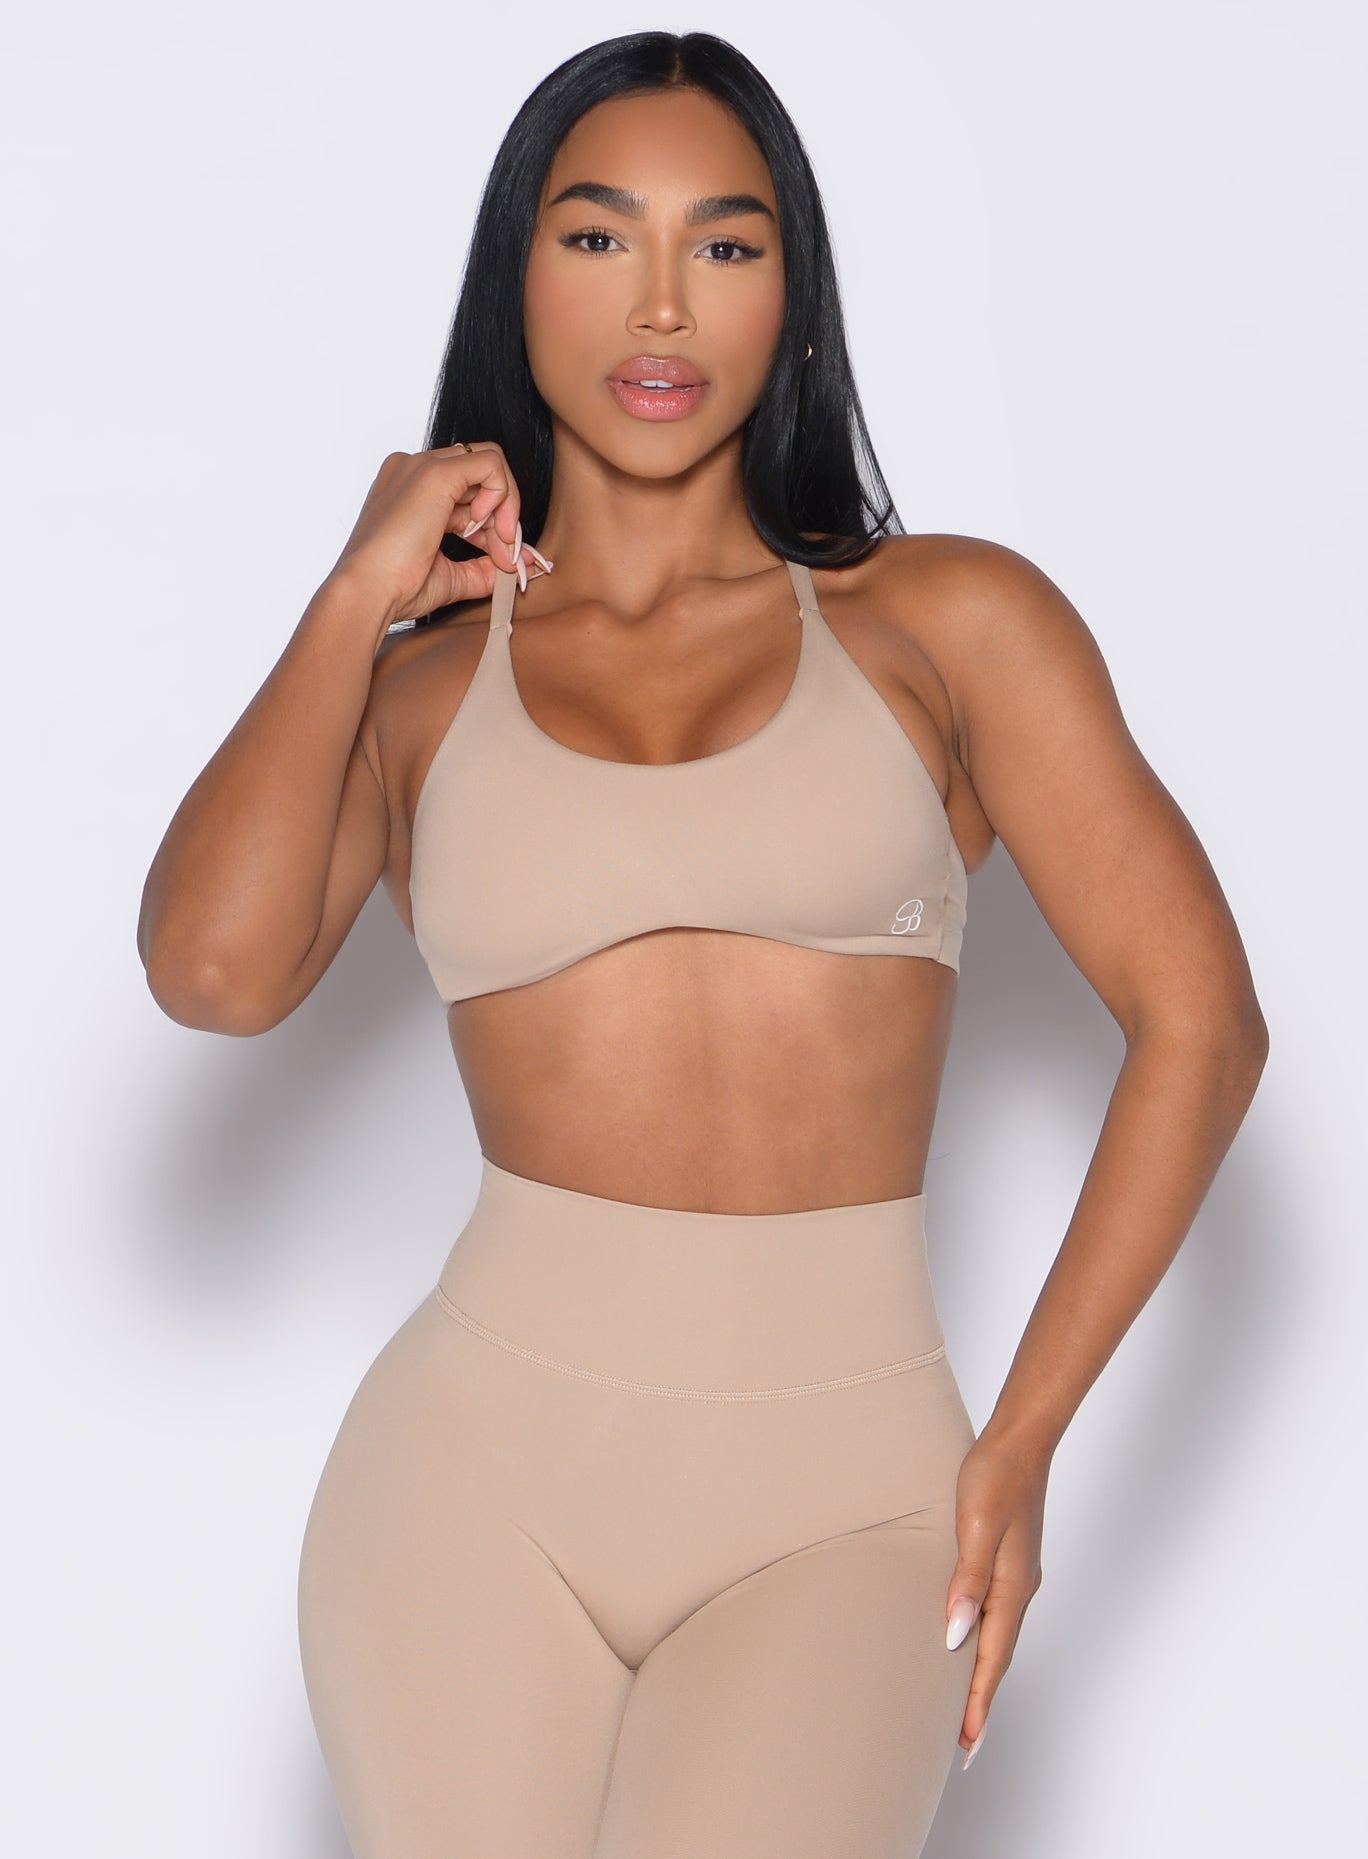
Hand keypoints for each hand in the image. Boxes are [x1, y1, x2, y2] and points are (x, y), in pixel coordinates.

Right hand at [322, 441, 550, 640]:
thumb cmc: (394, 587)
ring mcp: (422, 467)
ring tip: (499, 548)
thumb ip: (482, 568)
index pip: (465, 491)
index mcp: (410, 490)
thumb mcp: (450, 576)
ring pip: (488, 463)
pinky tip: (489, 527)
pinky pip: (490, 463)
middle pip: (479, 474)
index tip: (499, 557)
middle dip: (502, 516)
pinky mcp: (436, 473)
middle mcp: (413, 471)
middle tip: (505, 554)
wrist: (369, 592)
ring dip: (506, 508)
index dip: (490, 523)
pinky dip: (503, 495)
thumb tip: (515, 565)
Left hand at [944, 1428, 1049, 1766]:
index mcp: (1011, 1588)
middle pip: (998, 1658)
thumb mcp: (975, 1525)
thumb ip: (966, 1580)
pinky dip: (984, 1640)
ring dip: (981, 1673)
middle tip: (964, 1743)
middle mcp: (1018, 1588)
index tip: (967, 1744)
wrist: (1020, 1440)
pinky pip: (997, 1614)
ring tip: (963, 1704)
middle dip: (980, 1701)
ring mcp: (1016, 1574)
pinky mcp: (1009, 1559)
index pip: (991, 1660)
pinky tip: (970, 1639)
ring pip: (997, 1638)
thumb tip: (955, 1635)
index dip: (977, 1703)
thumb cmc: (995, 1477)